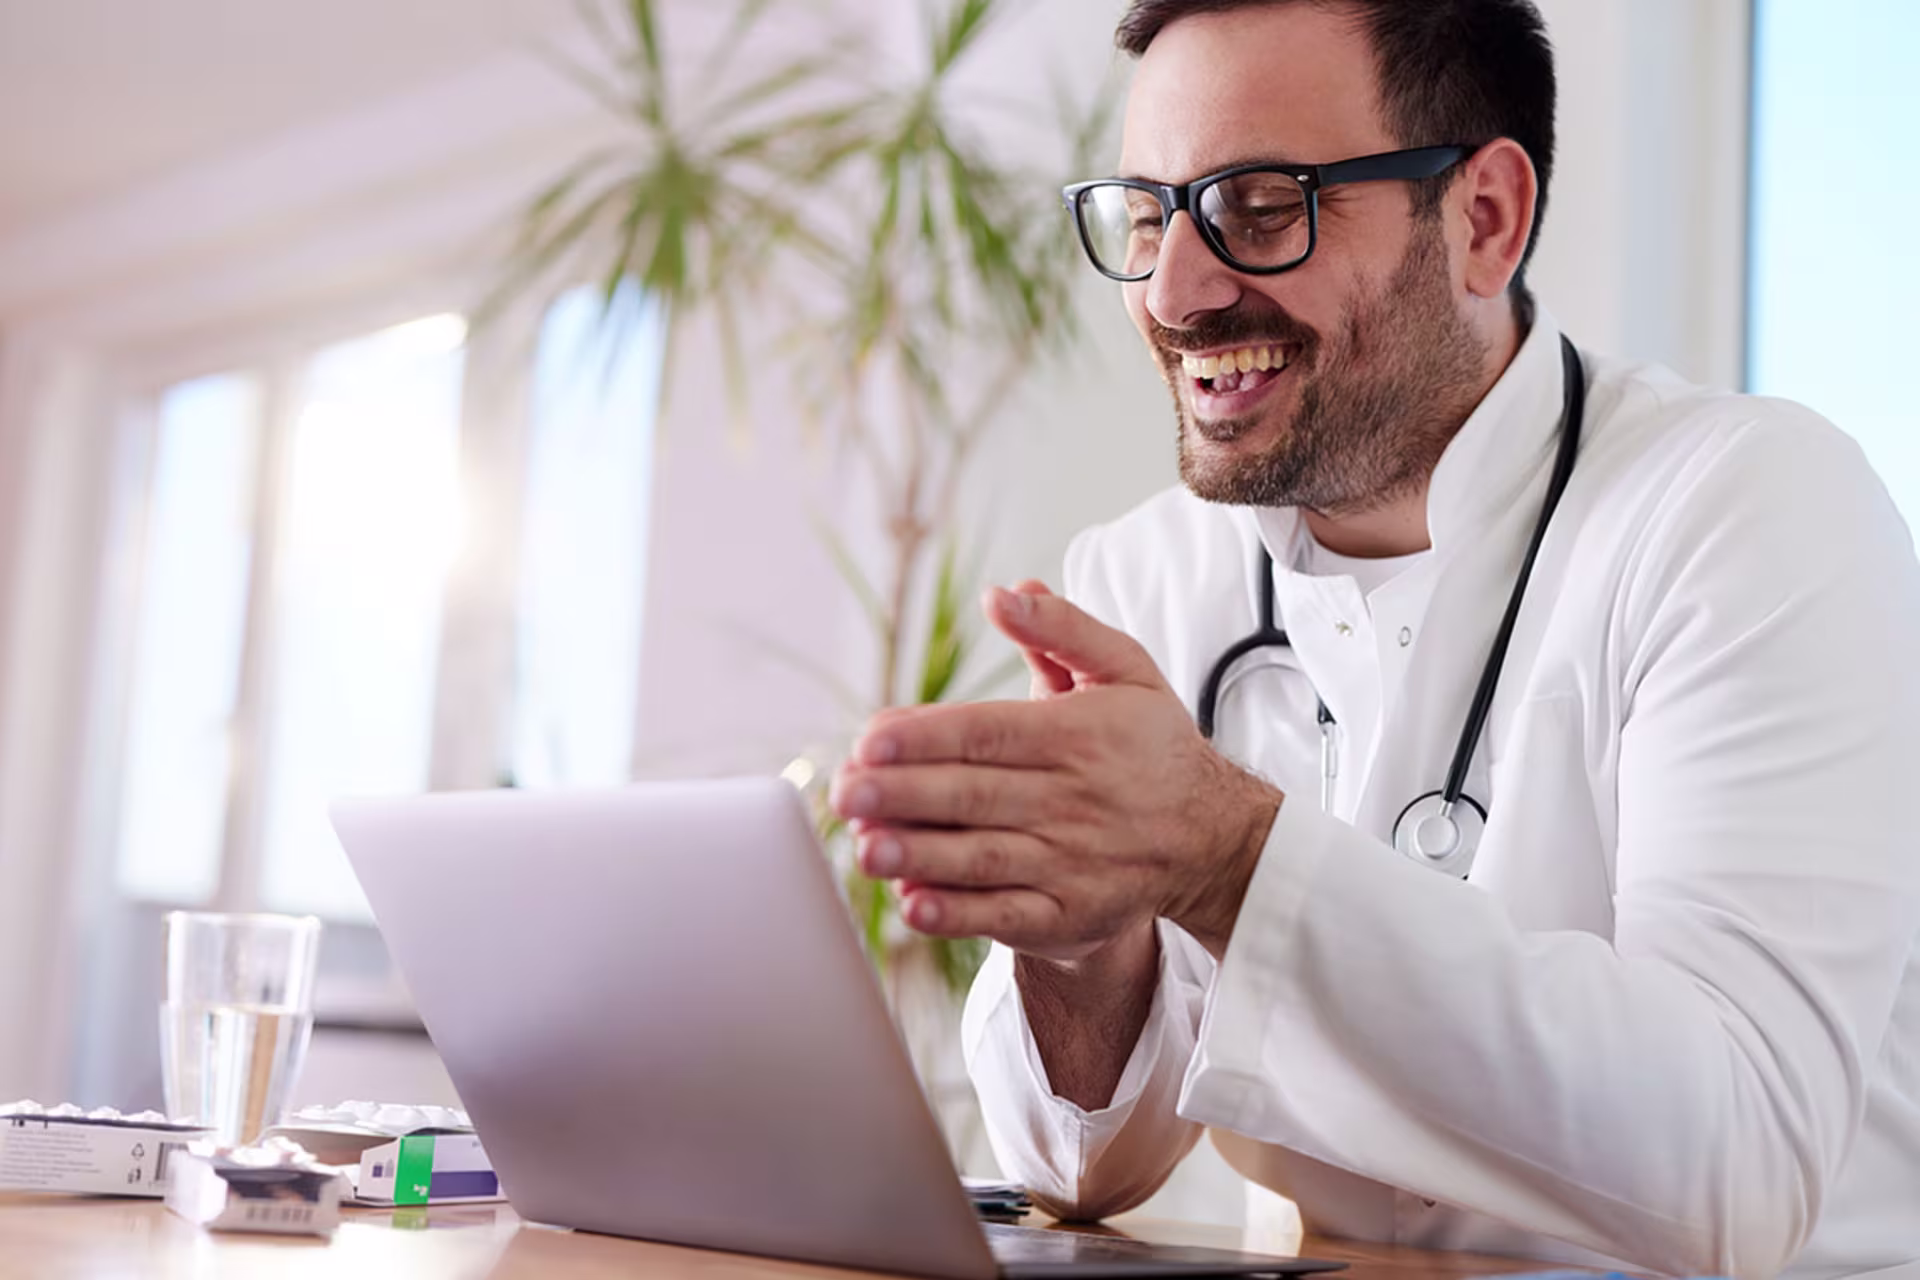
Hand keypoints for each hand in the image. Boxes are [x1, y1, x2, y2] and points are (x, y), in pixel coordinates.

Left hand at [829, 585, 1282, 960]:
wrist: (1212, 838)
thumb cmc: (1152, 745)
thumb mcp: (1125, 669)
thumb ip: (1061, 628)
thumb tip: (1001, 594)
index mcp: (1077, 736)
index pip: (989, 734)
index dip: (927, 736)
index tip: (870, 737)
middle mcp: (1072, 801)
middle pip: (975, 796)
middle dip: (904, 794)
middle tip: (844, 790)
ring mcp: (1070, 863)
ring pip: (983, 859)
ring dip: (919, 856)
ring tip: (864, 847)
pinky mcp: (1067, 915)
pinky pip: (1006, 918)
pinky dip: (958, 915)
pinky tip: (912, 904)